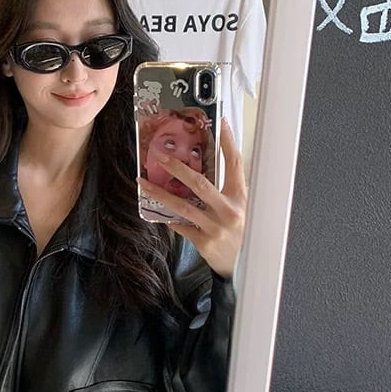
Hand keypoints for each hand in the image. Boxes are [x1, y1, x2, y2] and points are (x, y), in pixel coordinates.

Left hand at [137, 117, 245, 278]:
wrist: (246, 267)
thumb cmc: (242, 234)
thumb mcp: (243, 208)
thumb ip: (228, 191)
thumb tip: (207, 169)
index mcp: (241, 197)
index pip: (236, 164)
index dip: (229, 143)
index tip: (221, 124)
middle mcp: (229, 210)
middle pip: (200, 183)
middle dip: (177, 167)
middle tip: (160, 156)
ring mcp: (216, 227)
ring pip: (183, 206)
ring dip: (160, 193)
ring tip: (144, 183)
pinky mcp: (204, 242)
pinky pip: (181, 226)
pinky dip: (168, 218)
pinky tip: (156, 211)